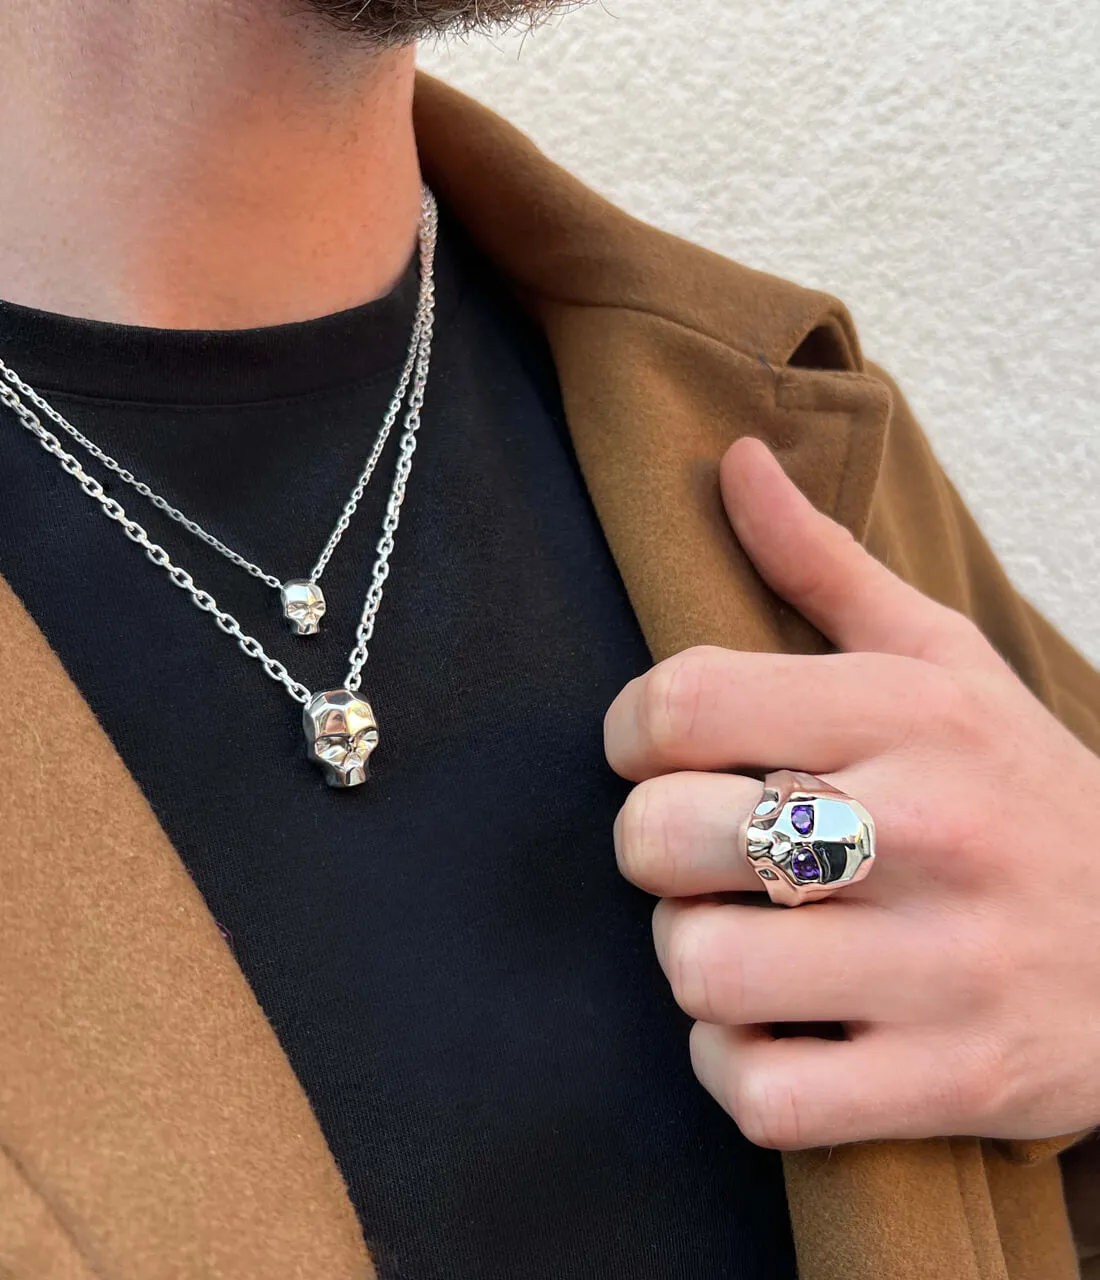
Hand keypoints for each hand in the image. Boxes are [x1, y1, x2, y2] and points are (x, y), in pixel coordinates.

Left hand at [605, 437, 1099, 1149]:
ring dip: (695, 962)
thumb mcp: (941, 658)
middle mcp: (924, 831)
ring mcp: (940, 968)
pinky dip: (737, 1070)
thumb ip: (821, 563)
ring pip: (700, 969)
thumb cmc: (1022, 788)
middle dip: (653, 850)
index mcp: (907, 712)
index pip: (678, 702)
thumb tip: (731, 461)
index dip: (630, 734)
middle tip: (703, 855)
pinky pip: (761, 1094)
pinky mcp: (950, 1082)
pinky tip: (773, 1031)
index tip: (660, 754)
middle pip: (661, 837)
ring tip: (745, 943)